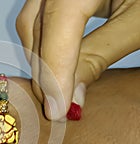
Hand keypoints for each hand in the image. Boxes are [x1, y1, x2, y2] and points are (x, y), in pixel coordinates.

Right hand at [16, 0, 139, 119]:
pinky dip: (42, 46)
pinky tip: (55, 65)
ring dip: (39, 62)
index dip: (55, 71)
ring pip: (30, 24)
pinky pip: (36, 18)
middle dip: (44, 72)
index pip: (58, 23)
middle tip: (55, 106)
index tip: (57, 110)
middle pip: (36, 26)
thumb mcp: (137, 21)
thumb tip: (71, 98)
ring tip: (54, 91)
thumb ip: (99, 54)